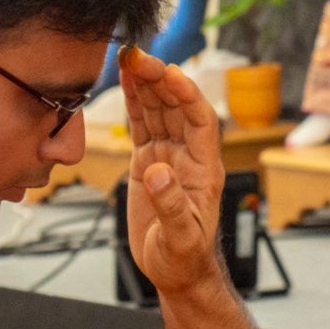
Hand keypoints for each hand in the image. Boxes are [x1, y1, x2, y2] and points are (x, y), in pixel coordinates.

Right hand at [119, 45, 225, 295]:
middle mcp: (188, 156)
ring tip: (128, 58)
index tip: (167, 73)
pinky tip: (125, 80)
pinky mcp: (149, 161)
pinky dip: (135, 102)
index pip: (201, 120)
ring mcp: (169, 156)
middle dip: (160, 80)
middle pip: (177, 107)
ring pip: (160, 110)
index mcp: (204, 170)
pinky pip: (143, 124)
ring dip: (147, 84)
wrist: (176, 272)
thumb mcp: (180, 239)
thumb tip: (157, 172)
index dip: (186, 94)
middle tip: (137, 56)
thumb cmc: (184, 259)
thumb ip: (171, 206)